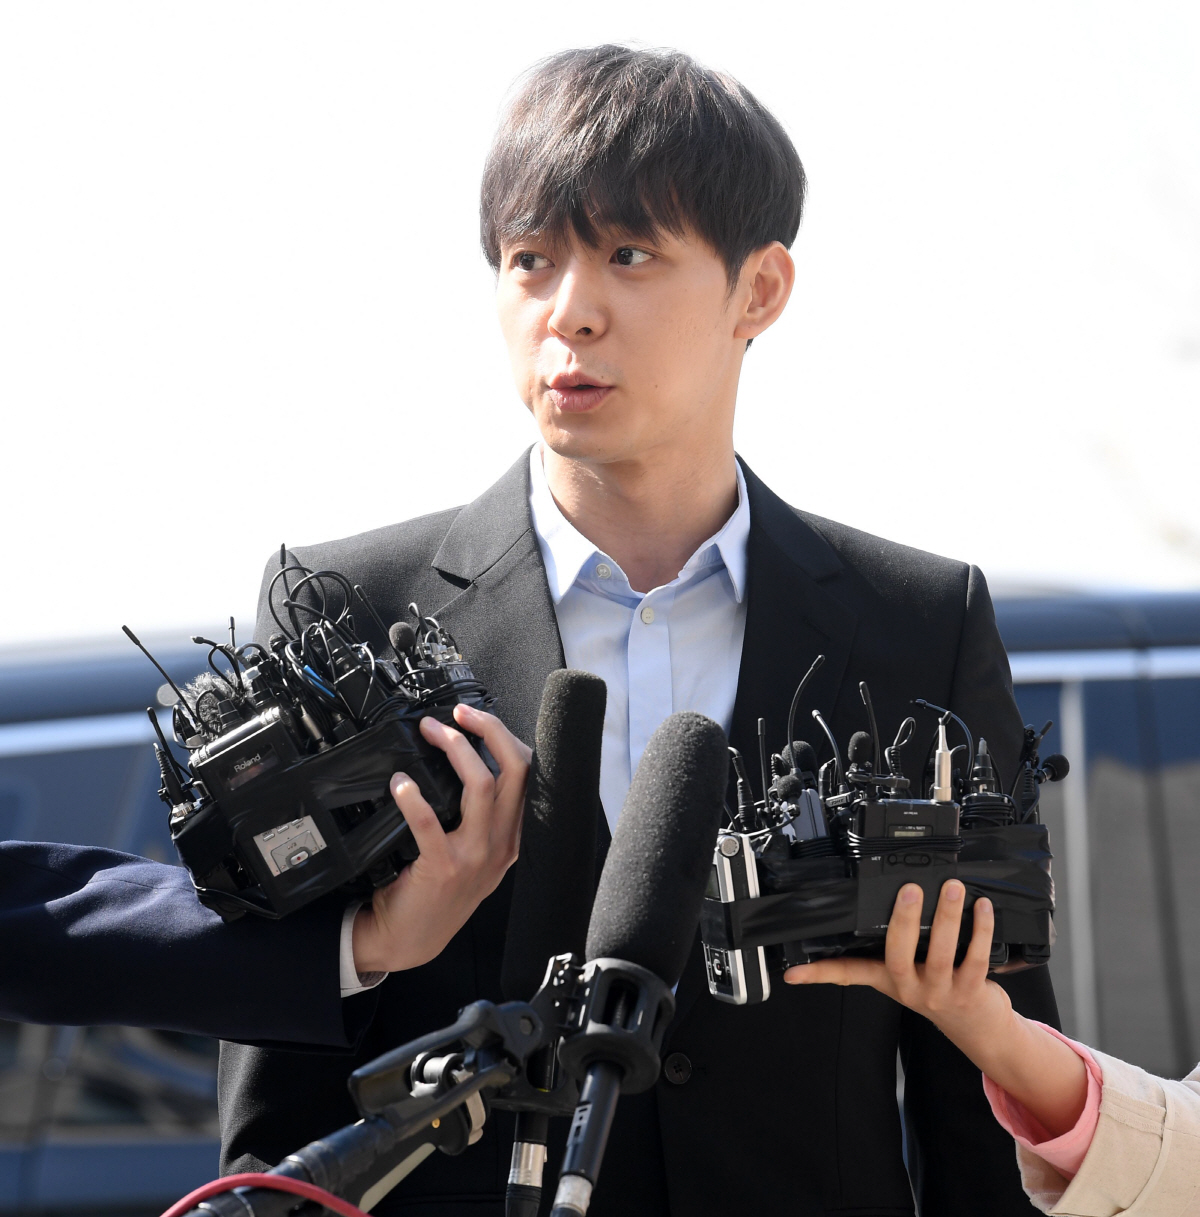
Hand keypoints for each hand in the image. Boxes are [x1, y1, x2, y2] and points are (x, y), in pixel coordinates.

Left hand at [351, 703, 529, 973]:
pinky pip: (429, 823)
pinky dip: (413, 797)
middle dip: (488, 731)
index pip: (527, 775)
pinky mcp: (443, 868)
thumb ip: (481, 818)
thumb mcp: (476, 855)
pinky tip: (401, 784)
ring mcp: (474, 856)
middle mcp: (500, 843)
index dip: (506, 738)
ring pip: (480, 786)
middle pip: (513, 772)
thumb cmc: (438, 892)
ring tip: (430, 732)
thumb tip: (465, 764)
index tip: (478, 718)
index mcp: (511, 836)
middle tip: (458, 714)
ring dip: (455, 750)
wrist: (411, 940)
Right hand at [785, 880, 1088, 1137]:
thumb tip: (884, 901)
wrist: (980, 1031)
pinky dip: (979, 930)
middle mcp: (911, 988)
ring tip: (951, 888)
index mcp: (889, 980)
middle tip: (909, 888)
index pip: (848, 974)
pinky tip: (982, 908)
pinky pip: (975, 958)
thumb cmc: (942, 993)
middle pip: (898, 956)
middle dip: (903, 920)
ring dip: (947, 917)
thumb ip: (896, 947)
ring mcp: (940, 991)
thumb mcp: (908, 976)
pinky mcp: (970, 991)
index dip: (821, 972)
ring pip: (940, 953)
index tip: (795, 972)